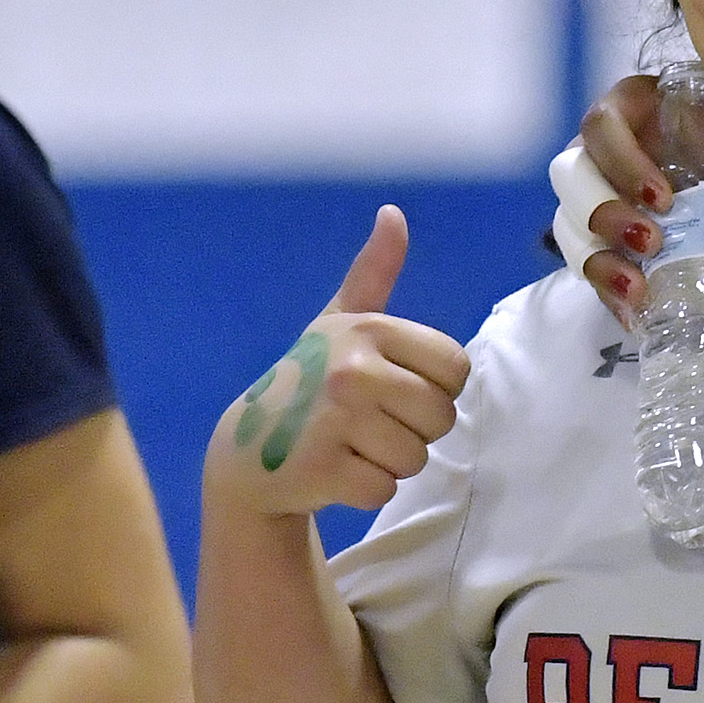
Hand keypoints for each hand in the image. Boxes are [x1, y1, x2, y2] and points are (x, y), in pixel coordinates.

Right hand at [204, 207, 473, 520]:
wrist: (247, 449)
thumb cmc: (311, 381)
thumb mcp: (340, 322)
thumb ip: (374, 272)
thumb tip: (393, 213)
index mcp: (369, 330)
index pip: (455, 370)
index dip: (433, 388)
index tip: (393, 387)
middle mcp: (353, 369)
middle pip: (441, 418)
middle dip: (414, 430)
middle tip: (367, 423)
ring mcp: (336, 420)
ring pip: (416, 458)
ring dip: (390, 462)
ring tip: (350, 445)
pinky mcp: (323, 468)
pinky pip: (384, 488)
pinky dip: (366, 489)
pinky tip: (334, 470)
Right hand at [572, 72, 703, 321]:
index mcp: (624, 111)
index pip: (601, 127)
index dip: (623, 163)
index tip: (663, 198)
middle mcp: (594, 151)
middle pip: (570, 179)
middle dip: (606, 215)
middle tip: (652, 243)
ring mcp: (590, 196)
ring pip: (568, 227)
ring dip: (600, 261)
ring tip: (638, 289)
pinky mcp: (597, 236)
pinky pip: (586, 264)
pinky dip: (606, 291)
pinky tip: (635, 313)